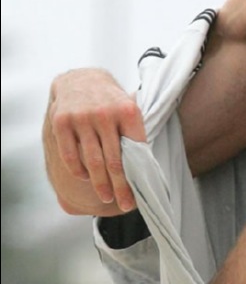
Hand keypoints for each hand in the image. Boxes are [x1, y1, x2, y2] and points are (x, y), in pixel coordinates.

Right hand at [47, 68, 145, 212]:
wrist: (81, 79)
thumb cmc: (111, 102)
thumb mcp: (128, 111)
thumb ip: (134, 136)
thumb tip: (145, 172)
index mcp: (127, 112)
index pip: (135, 151)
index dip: (136, 176)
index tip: (139, 196)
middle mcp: (105, 114)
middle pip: (114, 161)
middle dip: (120, 187)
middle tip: (125, 204)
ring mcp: (82, 117)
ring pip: (93, 161)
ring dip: (100, 184)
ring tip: (107, 196)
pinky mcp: (62, 122)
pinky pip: (70, 155)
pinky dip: (78, 171)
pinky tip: (86, 179)